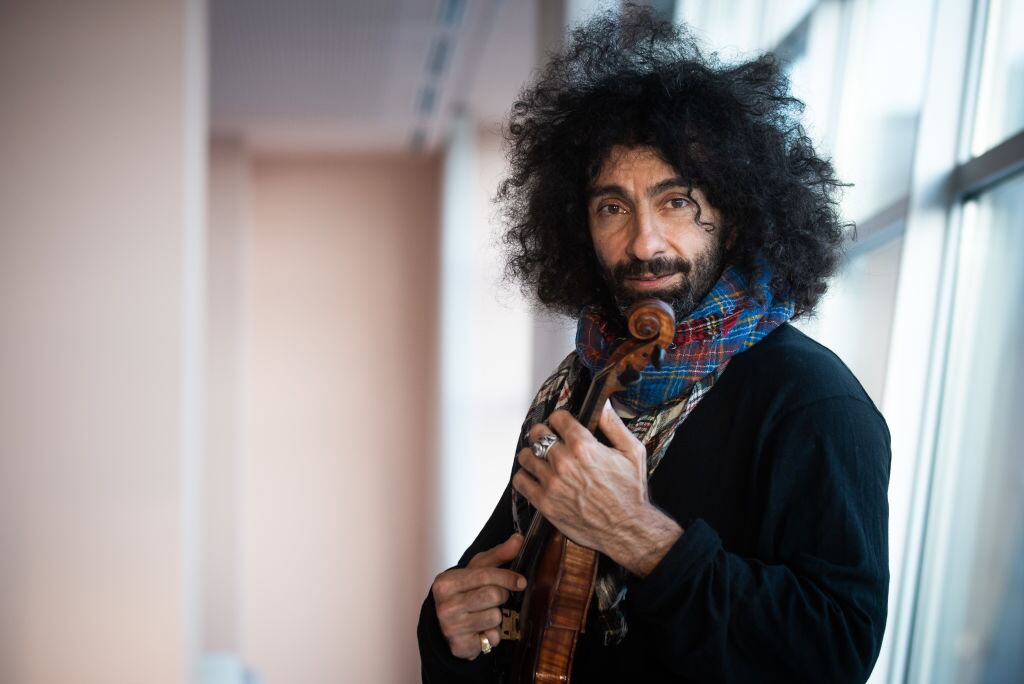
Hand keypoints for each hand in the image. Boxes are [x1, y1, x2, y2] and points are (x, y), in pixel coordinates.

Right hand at [431, 533, 525, 659]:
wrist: (448, 625)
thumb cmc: (465, 592)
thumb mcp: (478, 570)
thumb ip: (499, 554)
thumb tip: (519, 538)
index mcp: (446, 582)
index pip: (484, 575)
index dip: (507, 577)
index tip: (521, 582)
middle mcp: (445, 605)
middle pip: (492, 595)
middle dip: (502, 596)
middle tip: (497, 598)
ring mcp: (450, 627)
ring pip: (494, 617)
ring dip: (498, 617)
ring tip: (487, 614)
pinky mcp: (459, 645)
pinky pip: (492, 638)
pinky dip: (493, 634)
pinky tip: (483, 630)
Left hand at [512, 402, 682, 575]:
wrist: (627, 530)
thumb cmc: (631, 492)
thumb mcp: (632, 451)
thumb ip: (613, 424)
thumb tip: (602, 402)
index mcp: (584, 447)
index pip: (557, 418)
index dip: (560, 419)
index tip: (562, 425)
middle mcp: (565, 463)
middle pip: (537, 433)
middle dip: (543, 433)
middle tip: (549, 440)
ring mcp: (552, 484)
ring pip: (526, 456)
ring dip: (532, 454)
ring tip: (541, 459)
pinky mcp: (545, 503)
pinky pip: (520, 481)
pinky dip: (525, 476)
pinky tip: (535, 477)